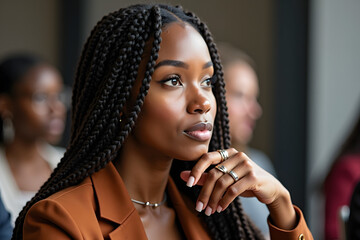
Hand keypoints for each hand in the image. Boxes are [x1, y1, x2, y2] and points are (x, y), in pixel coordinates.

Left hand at [180, 148, 296, 229]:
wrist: (269, 188)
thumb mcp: (224, 179)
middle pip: (213, 174)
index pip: (207, 158)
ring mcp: (246, 165)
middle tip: (199, 207)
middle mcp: (237, 155)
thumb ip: (204, 177)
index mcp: (227, 153)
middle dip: (204, 192)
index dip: (196, 170)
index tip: (187, 184)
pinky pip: (233, 190)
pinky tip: (220, 208)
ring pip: (222, 183)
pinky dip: (224, 201)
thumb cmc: (243, 181)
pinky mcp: (254, 177)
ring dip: (213, 199)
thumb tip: (182, 176)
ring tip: (210, 210)